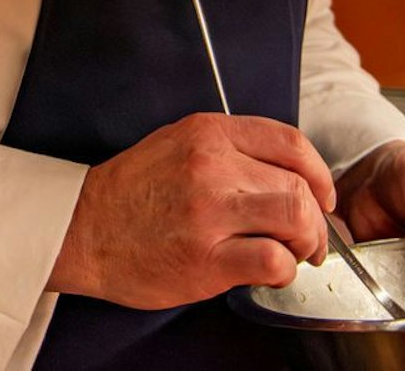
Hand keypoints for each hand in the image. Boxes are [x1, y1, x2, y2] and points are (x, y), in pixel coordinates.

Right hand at [48, 113, 335, 308]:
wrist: (82, 230)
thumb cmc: (131, 194)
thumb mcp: (176, 146)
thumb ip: (227, 150)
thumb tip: (285, 175)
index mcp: (207, 133)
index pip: (291, 144)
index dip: (321, 174)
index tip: (323, 196)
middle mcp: (210, 166)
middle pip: (299, 185)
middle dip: (316, 217)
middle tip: (310, 238)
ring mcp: (208, 212)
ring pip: (295, 218)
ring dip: (307, 242)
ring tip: (294, 254)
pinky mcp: (205, 258)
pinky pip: (273, 261)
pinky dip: (284, 270)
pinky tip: (270, 271)